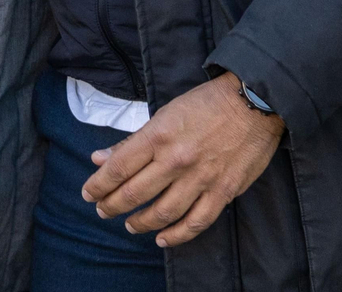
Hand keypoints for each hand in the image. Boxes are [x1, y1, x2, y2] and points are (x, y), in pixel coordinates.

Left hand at [82, 72, 283, 247]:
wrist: (253, 102)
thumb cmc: (204, 104)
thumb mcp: (163, 114)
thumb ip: (132, 141)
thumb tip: (99, 158)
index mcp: (157, 136)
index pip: (118, 168)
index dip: (98, 185)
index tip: (88, 194)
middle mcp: (176, 160)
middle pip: (135, 193)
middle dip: (112, 206)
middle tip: (102, 211)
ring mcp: (201, 179)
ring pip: (163, 213)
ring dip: (141, 223)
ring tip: (129, 225)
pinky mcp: (223, 192)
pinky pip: (196, 222)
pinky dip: (177, 235)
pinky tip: (162, 238)